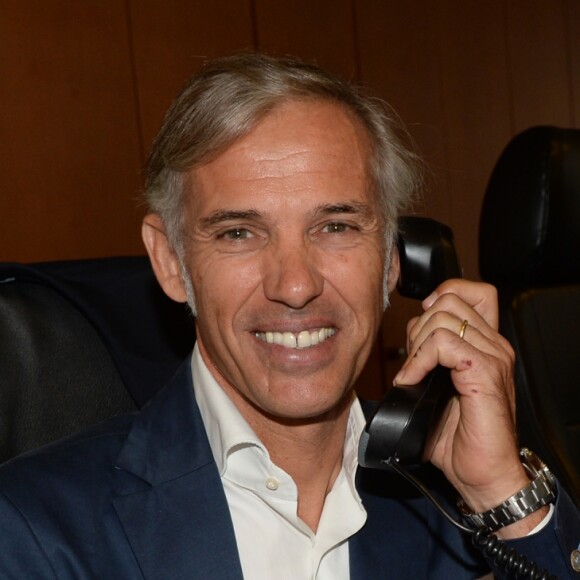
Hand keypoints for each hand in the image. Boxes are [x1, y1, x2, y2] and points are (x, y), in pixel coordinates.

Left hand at [393, 279, 544, 536]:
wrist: (483, 475)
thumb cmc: (460, 439)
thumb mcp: (437, 391)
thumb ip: (426, 363)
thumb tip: (401, 352)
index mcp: (485, 345)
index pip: (470, 292)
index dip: (440, 298)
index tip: (420, 331)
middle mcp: (493, 345)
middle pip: (449, 299)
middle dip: (419, 325)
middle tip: (414, 360)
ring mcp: (492, 357)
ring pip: (442, 317)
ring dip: (416, 344)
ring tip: (413, 374)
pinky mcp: (486, 373)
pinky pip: (442, 343)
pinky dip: (419, 359)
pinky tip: (413, 381)